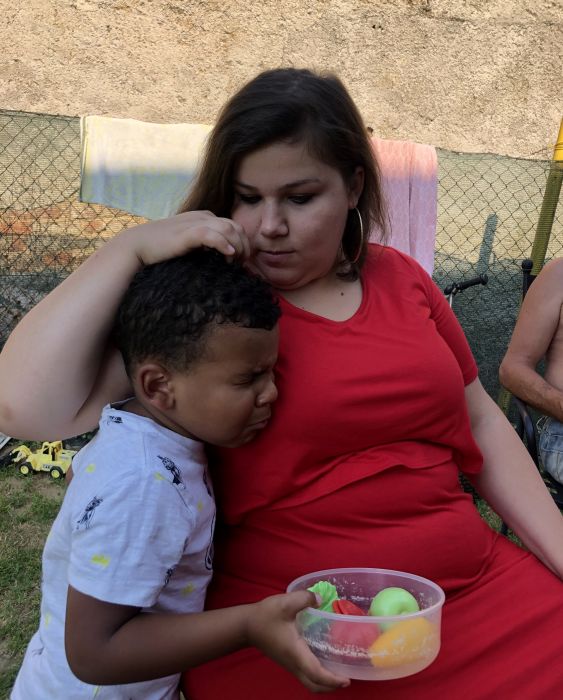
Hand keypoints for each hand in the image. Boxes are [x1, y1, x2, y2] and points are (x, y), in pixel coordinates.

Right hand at [120, 211, 250, 266]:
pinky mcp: (186, 233)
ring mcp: (194, 223)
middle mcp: (203, 217)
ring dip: (237, 246)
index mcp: (204, 218)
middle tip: (242, 264)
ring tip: (235, 262)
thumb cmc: (162, 248)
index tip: (242, 261)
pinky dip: (223, 244)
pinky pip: (211, 235)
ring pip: (228, 229)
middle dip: (244, 245)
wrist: (137, 245)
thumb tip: (223, 257)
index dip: (243, 243)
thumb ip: (205, 246)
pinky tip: (228, 255)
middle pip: (236, 227)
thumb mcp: (189, 244)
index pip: (234, 226)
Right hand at [246, 591, 350, 692]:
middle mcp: (293, 663)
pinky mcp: (287, 660)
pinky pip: (305, 673)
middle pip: (313, 686)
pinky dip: (317, 674)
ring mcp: (289, 664)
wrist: (247, 625)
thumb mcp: (285, 603)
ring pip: (309, 681)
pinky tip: (324, 659)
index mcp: (295, 653)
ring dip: (324, 682)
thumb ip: (304, 598)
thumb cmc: (265, 616)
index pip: (315, 674)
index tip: (346, 680)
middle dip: (330, 687)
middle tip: (345, 679)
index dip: (332, 680)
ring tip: (338, 671)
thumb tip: (320, 598)